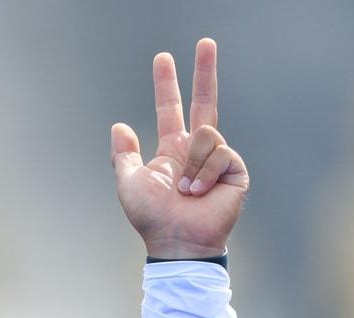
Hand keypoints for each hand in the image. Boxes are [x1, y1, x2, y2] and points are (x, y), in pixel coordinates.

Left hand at [110, 39, 247, 259]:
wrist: (177, 240)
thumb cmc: (152, 217)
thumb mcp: (129, 184)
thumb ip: (124, 155)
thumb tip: (119, 126)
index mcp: (173, 149)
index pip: (171, 109)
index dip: (166, 85)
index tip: (163, 58)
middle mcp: (197, 149)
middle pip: (205, 101)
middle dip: (204, 71)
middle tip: (205, 42)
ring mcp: (218, 158)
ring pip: (207, 132)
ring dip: (192, 163)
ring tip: (186, 191)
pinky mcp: (235, 170)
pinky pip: (219, 152)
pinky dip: (204, 173)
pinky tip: (200, 192)